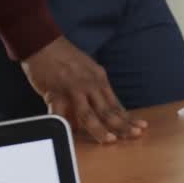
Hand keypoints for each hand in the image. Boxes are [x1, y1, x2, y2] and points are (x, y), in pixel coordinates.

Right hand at [20, 36, 146, 143]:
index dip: (128, 117)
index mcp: (99, 79)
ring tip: (110, 140)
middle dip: (122, 125)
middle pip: (108, 110)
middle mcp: (90, 84)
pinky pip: (60, 113)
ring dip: (100, 129)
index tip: (140, 127)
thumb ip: (92, 92)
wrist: (43, 42)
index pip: (116, 103)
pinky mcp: (54, 92)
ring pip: (89, 114)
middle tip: (135, 135)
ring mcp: (73, 89)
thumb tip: (98, 112)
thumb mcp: (87, 70)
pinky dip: (65, 124)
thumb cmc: (64, 57)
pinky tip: (71, 134)